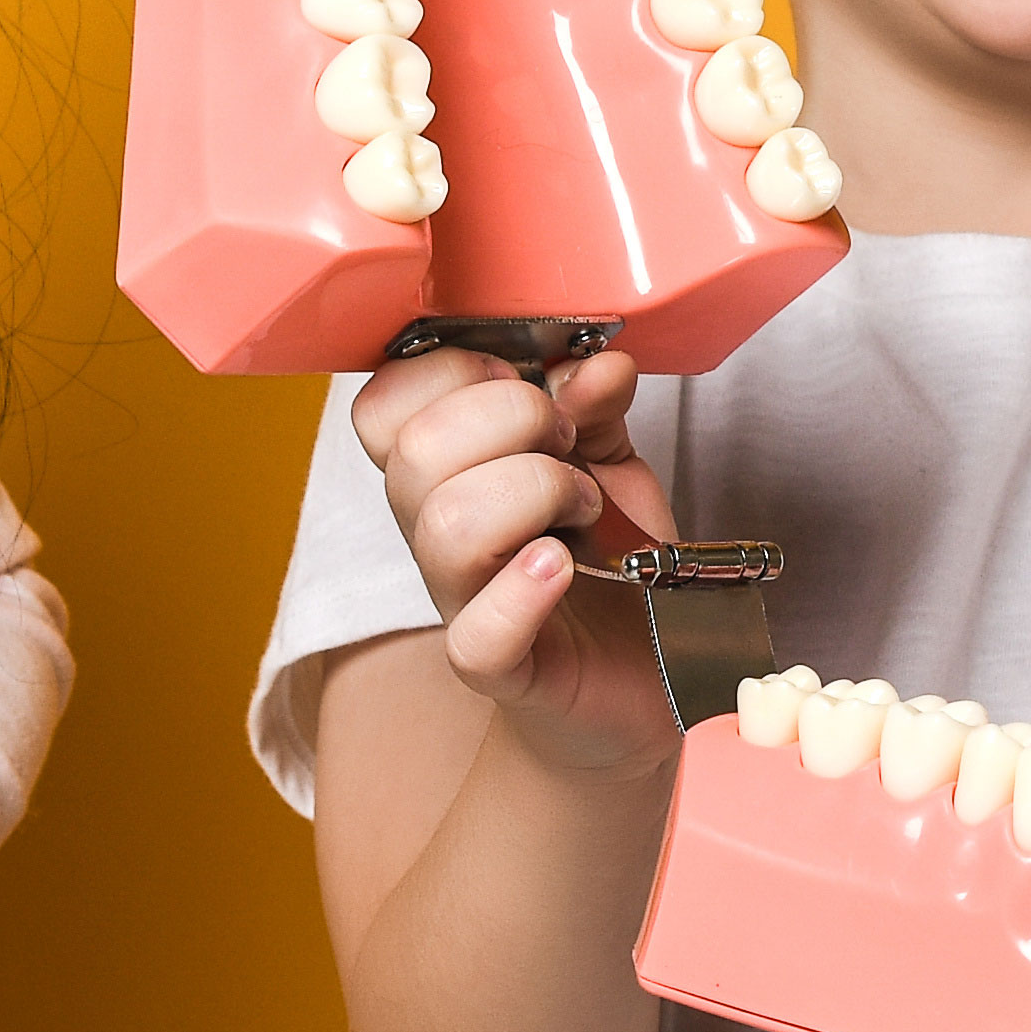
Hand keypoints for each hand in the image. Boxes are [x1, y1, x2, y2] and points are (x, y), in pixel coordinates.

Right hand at [349, 342, 675, 776]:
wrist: (649, 663)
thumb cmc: (612, 552)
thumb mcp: (608, 455)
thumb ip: (596, 403)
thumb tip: (599, 363)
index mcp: (444, 470)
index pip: (381, 404)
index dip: (451, 373)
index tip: (522, 381)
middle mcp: (434, 531)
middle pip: (416, 452)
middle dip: (513, 420)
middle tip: (567, 446)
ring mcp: (460, 601)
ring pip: (446, 525)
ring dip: (536, 492)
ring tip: (584, 507)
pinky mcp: (500, 668)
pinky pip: (476, 633)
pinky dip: (522, 592)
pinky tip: (563, 567)